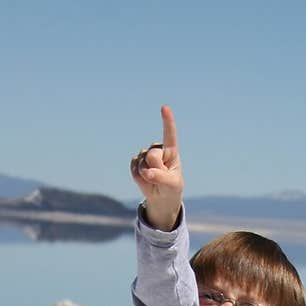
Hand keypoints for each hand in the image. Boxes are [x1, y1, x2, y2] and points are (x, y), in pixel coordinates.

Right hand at [130, 105, 182, 231]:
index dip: (167, 121)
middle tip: (160, 177)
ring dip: (147, 176)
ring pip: (142, 163)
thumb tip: (147, 173)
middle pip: (152, 155)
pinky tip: (145, 179)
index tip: (164, 107)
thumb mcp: (171, 184)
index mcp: (171, 151)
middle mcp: (157, 149)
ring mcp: (145, 155)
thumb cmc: (171, 188)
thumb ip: (161, 177)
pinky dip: (139, 178)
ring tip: (153, 179)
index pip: (169, 134)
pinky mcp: (136, 162)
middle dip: (155, 169)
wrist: (161, 198)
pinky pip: (134, 169)